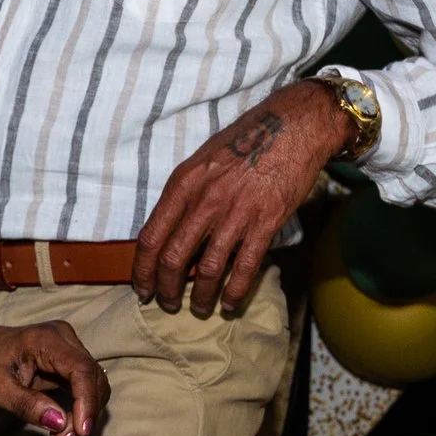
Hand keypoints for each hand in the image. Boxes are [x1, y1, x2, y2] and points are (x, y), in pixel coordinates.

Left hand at [0, 313, 108, 435]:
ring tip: (60, 435)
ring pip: (94, 383)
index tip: (81, 431)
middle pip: (93, 377)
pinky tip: (61, 425)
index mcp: (45, 339)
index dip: (87, 401)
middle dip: (86, 412)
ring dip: (84, 412)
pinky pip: (85, 385)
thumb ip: (26, 405)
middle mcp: (64, 338)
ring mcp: (69, 347)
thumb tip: (60, 422)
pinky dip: (79, 408)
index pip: (81, 369)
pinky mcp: (69, 359)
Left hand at [134, 80, 351, 317]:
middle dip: (165, 289)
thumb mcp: (202, 160)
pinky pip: (244, 267)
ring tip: (198, 308)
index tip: (141, 287)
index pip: (151, 237)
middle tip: (167, 304)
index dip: (142, 270)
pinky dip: (234, 291)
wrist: (293, 126)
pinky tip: (229, 304)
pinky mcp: (266, 222)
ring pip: (207, 269)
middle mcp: (204, 200)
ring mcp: (235, 213)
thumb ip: (184, 194)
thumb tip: (169, 229)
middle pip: (173, 259)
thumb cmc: (245, 141)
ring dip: (200, 296)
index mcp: (183, 184)